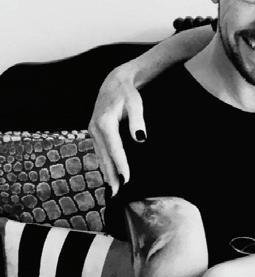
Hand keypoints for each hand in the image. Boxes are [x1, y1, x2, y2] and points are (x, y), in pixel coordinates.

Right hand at [88, 66, 146, 194]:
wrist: (114, 82)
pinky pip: (100, 151)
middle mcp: (94, 128)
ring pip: (100, 155)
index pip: (115, 149)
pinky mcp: (94, 132)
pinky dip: (104, 164)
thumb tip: (140, 139)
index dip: (121, 165)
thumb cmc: (128, 93)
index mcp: (104, 122)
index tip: (127, 179)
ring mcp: (92, 130)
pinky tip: (109, 175)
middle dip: (111, 175)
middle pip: (104, 156)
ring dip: (106, 172)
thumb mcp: (135, 104)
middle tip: (118, 193)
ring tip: (113, 189)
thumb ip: (138, 121)